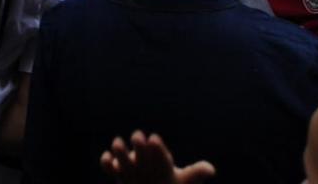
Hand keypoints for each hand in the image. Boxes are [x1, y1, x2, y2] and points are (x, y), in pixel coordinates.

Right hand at [99, 131, 215, 181]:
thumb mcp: (185, 181)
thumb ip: (196, 173)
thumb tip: (211, 170)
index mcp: (160, 156)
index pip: (158, 148)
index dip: (156, 146)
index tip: (154, 141)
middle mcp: (144, 156)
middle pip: (139, 144)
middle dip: (138, 141)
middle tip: (138, 138)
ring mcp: (130, 164)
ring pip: (121, 152)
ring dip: (119, 148)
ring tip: (118, 144)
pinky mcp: (118, 172)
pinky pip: (108, 165)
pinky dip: (106, 162)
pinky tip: (109, 161)